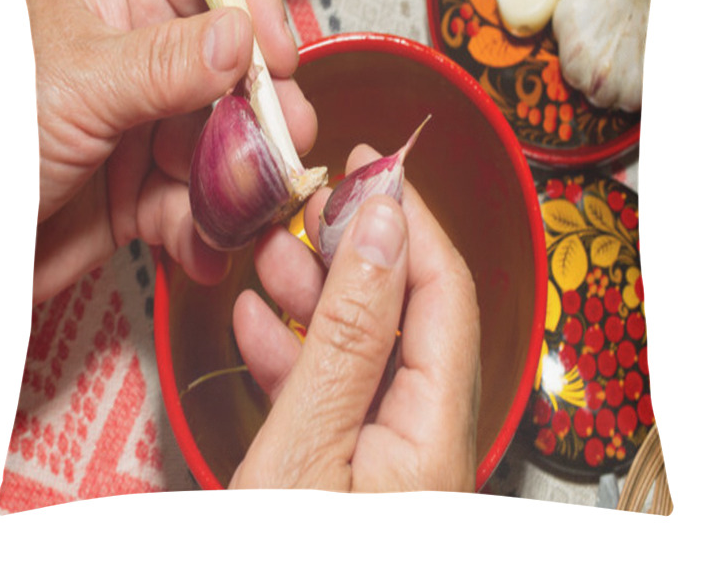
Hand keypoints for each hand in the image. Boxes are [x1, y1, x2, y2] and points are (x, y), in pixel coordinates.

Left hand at [28, 0, 315, 304]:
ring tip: (244, 210)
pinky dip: (205, 230)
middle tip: (286, 137)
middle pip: (234, 67)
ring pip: (226, 141)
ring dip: (238, 182)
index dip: (252, 3)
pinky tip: (202, 246)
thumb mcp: (78, 82)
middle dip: (261, 110)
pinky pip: (198, 203)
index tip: (278, 54)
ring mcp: (150, 125)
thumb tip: (239, 37)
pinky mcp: (148, 187)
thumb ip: (165, 62)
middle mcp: (143, 57)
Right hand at [230, 145, 480, 491]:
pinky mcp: (350, 469)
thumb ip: (348, 335)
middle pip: (407, 313)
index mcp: (435, 434)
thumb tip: (380, 230)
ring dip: (316, 295)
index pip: (446, 293)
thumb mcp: (305, 443)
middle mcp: (427, 440)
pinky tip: (261, 322)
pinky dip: (297, 352)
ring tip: (274, 253)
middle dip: (355, 250)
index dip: (412, 220)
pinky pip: (335, 391)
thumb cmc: (281, 561)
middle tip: (316, 205)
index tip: (374, 168)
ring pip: (364, 346)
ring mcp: (389, 454)